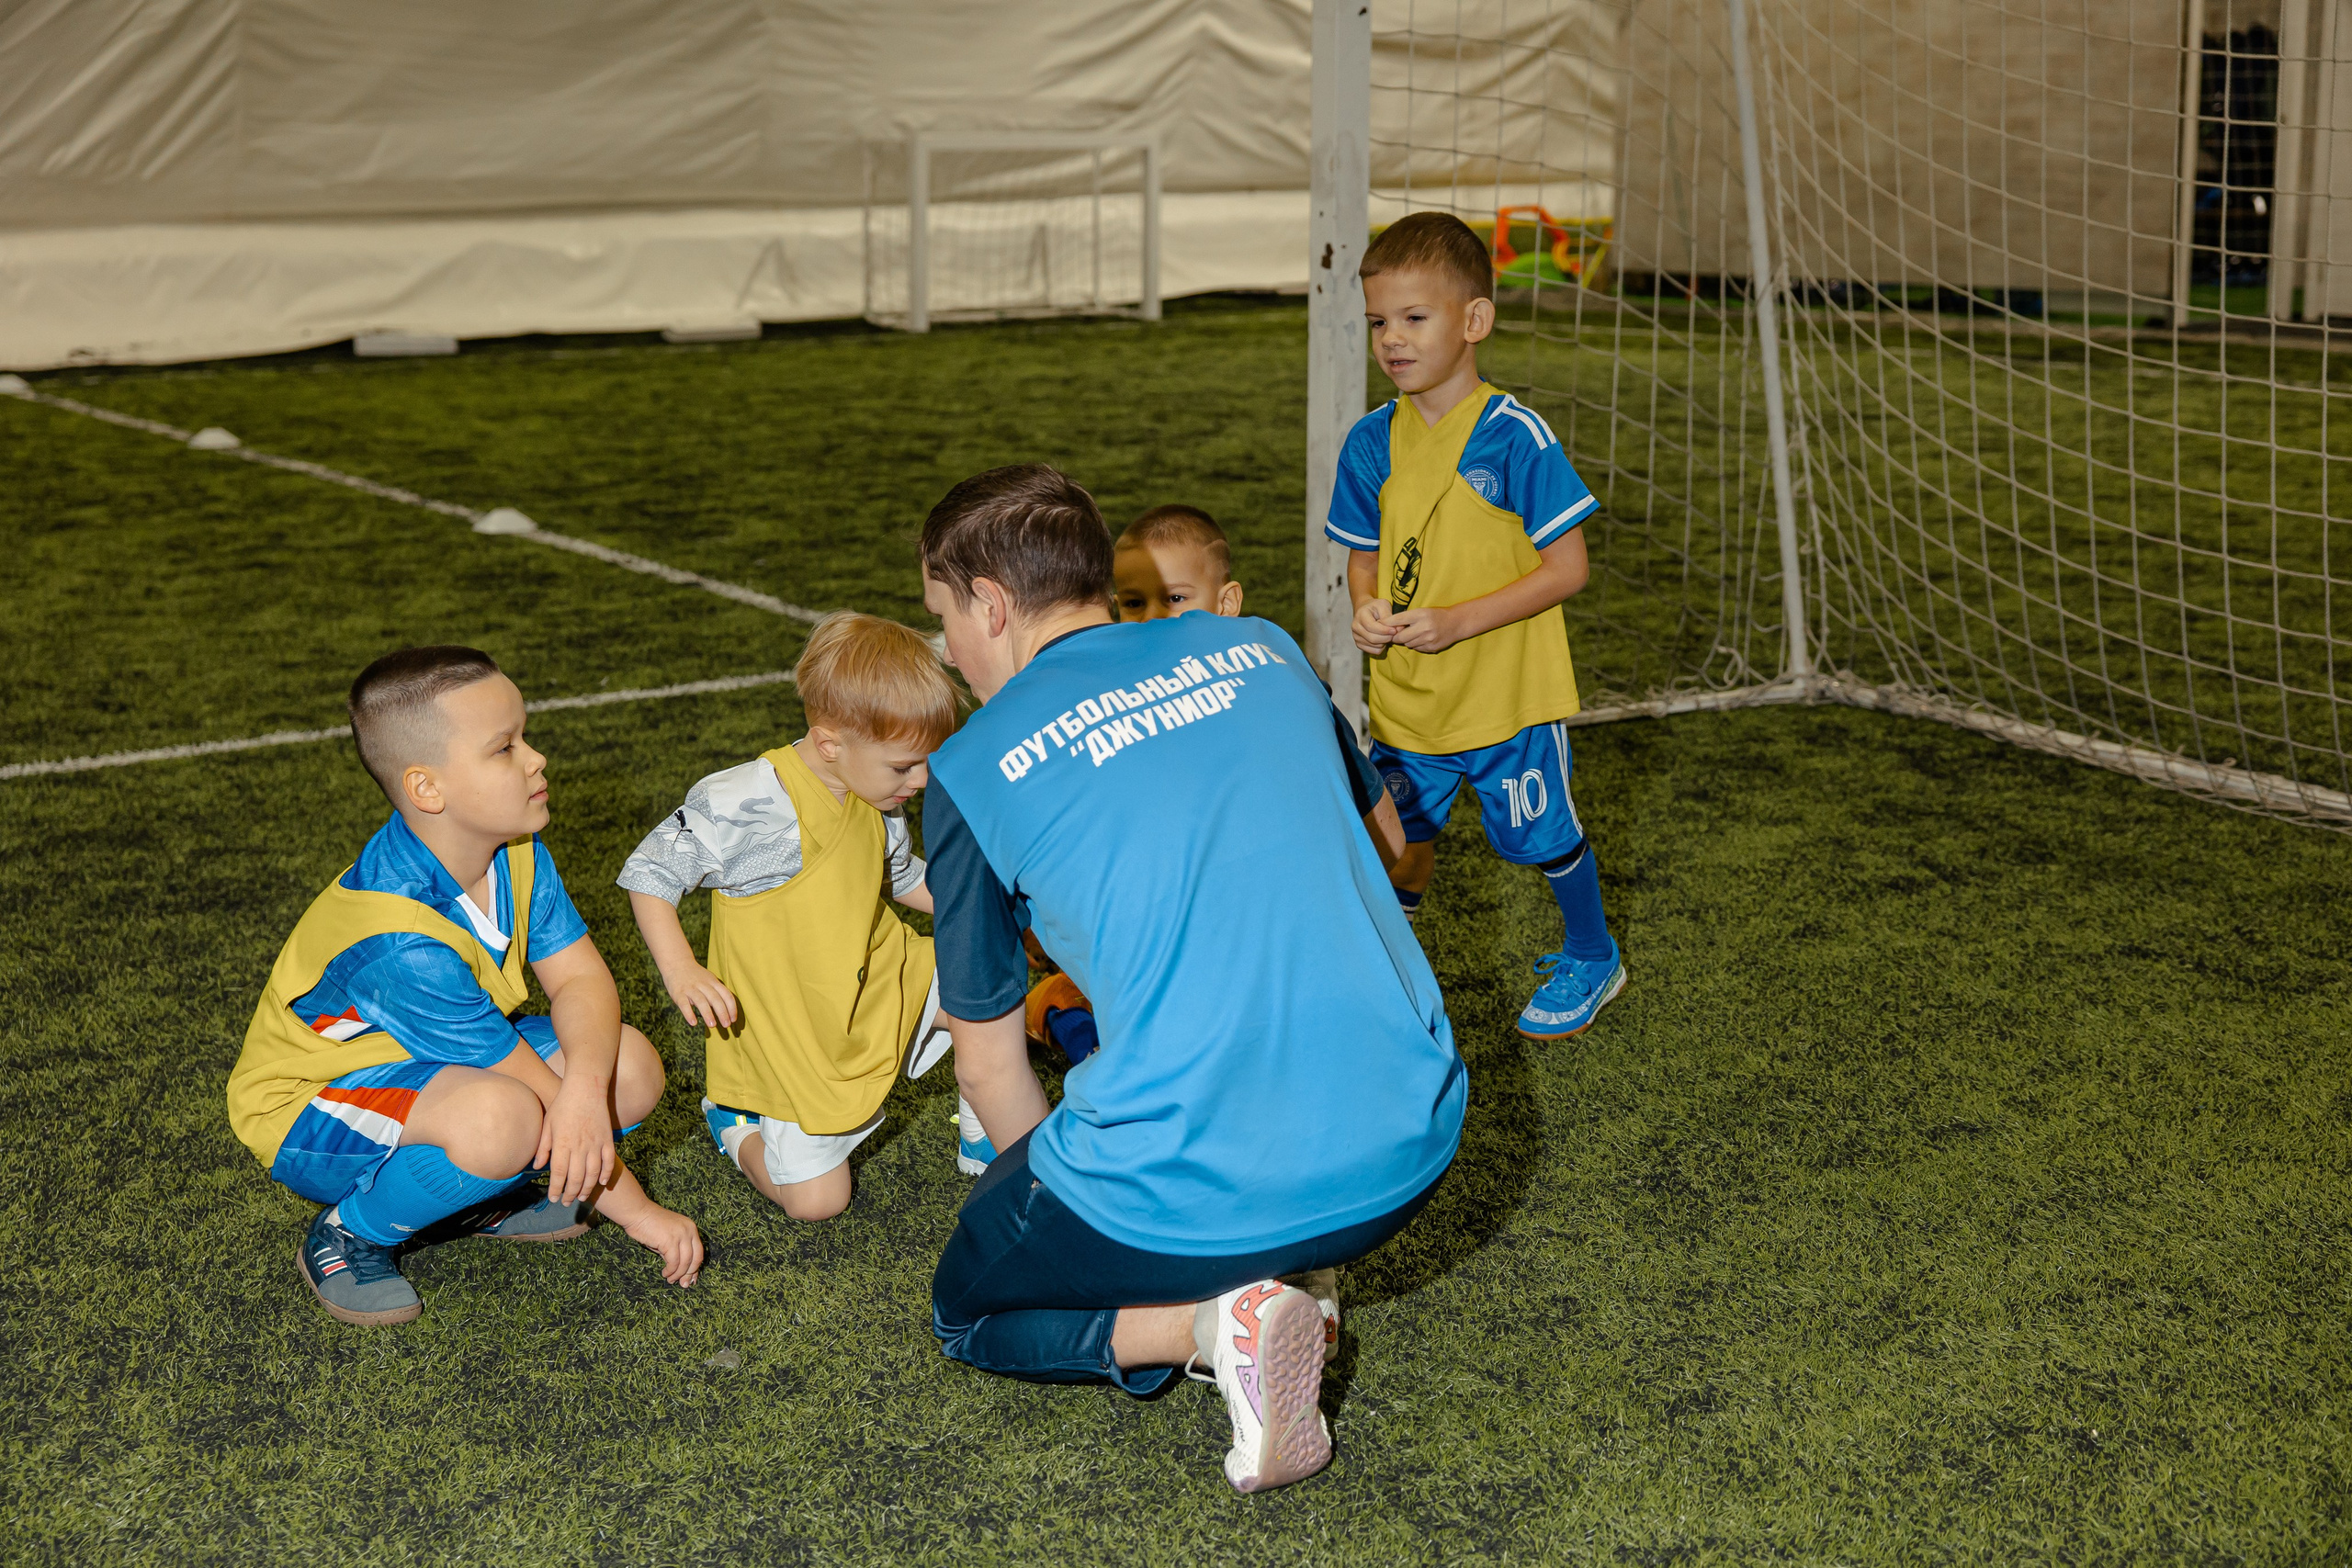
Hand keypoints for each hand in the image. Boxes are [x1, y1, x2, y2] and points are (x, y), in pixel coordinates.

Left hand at [538, 1077, 615, 1202]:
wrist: (586, 1088)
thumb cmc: (563, 1105)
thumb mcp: (547, 1124)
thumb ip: (543, 1147)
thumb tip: (536, 1166)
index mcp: (562, 1144)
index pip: (558, 1173)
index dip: (555, 1189)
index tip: (553, 1198)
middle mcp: (579, 1147)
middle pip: (576, 1178)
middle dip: (570, 1193)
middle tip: (566, 1202)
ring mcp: (595, 1144)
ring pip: (593, 1173)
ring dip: (587, 1188)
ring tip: (582, 1196)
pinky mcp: (607, 1139)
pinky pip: (608, 1161)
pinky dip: (606, 1173)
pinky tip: (601, 1182)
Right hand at [620, 1201, 703, 1286]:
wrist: (637, 1213)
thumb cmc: (650, 1226)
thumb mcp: (668, 1239)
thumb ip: (676, 1252)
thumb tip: (681, 1272)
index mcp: (691, 1228)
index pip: (699, 1252)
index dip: (695, 1268)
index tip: (690, 1279)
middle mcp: (689, 1230)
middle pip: (695, 1258)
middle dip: (689, 1274)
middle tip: (682, 1284)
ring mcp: (681, 1235)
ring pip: (685, 1262)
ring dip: (678, 1274)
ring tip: (670, 1279)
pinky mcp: (670, 1240)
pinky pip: (674, 1261)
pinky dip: (670, 1270)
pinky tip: (665, 1273)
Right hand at [661, 960, 738, 1029]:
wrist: (677, 963)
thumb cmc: (696, 976)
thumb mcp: (709, 980)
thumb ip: (716, 993)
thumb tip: (726, 1012)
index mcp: (713, 982)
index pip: (726, 995)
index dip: (731, 1008)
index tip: (733, 1019)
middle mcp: (703, 984)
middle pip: (715, 999)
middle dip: (722, 1013)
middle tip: (726, 1025)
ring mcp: (690, 988)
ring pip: (701, 1001)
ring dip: (708, 1014)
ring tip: (712, 1025)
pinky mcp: (678, 993)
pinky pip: (684, 1004)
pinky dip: (689, 1014)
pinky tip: (693, 1023)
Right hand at [1352, 597, 1398, 653]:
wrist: (1365, 610)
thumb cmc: (1375, 607)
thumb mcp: (1383, 605)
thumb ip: (1389, 616)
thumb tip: (1397, 629)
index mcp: (1360, 615)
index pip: (1372, 627)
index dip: (1385, 630)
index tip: (1394, 630)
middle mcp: (1355, 627)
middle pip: (1373, 639)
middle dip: (1387, 637)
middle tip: (1394, 633)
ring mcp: (1356, 637)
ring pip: (1375, 646)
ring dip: (1385, 642)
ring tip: (1388, 634)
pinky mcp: (1359, 644)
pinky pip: (1374, 651)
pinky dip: (1381, 647)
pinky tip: (1382, 639)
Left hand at [1385, 604, 1465, 654]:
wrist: (1456, 623)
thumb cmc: (1436, 615)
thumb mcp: (1422, 611)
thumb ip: (1407, 617)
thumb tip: (1388, 626)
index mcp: (1421, 615)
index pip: (1398, 619)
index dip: (1387, 623)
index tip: (1380, 624)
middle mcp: (1424, 627)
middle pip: (1400, 636)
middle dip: (1396, 636)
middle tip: (1397, 633)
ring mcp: (1428, 639)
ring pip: (1407, 644)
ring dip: (1406, 640)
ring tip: (1413, 634)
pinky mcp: (1431, 648)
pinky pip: (1416, 648)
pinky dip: (1415, 644)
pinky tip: (1422, 639)